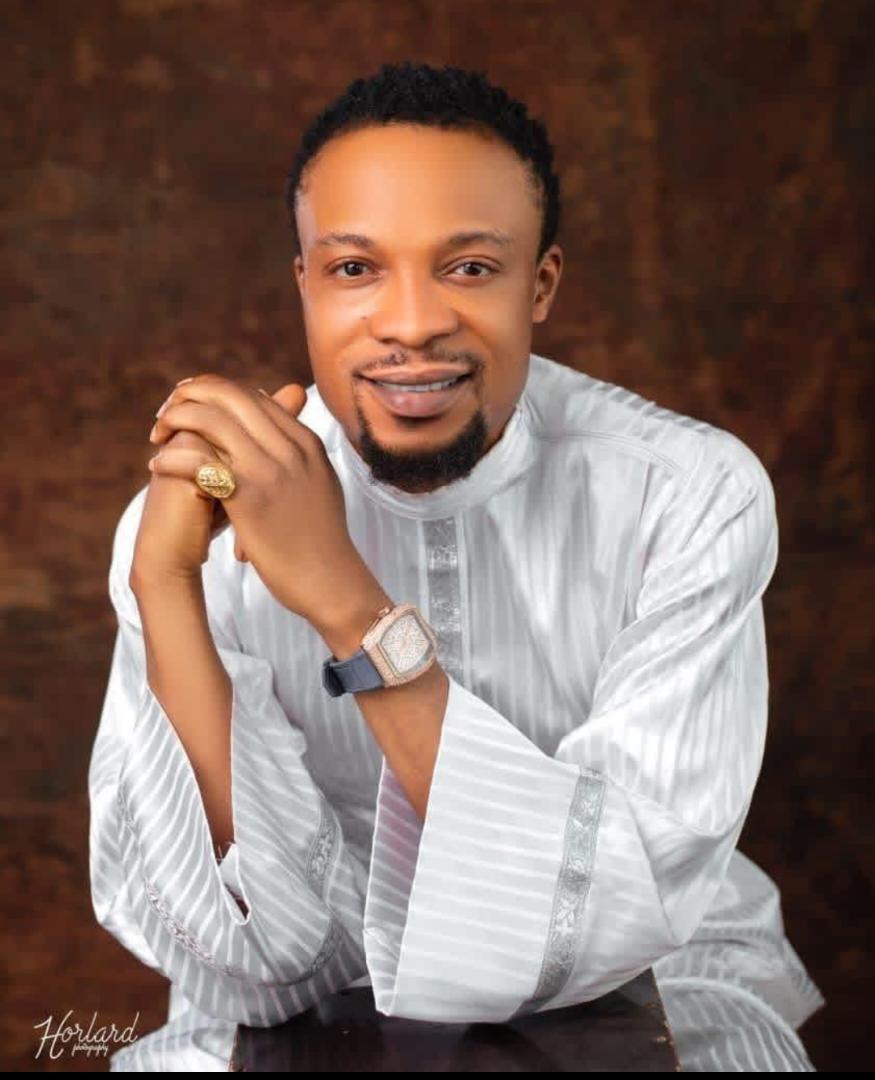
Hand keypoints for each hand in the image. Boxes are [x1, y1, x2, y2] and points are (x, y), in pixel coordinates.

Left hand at [145, 374, 382, 625]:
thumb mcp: (320, 486)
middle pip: (231, 396)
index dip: (213, 392)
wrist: (331, 582)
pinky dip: (172, 458)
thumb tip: (281, 444)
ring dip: (176, 419)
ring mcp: (271, 470)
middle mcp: (291, 448)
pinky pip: (200, 462)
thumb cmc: (322, 543)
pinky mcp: (250, 497)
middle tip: (166, 411)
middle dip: (190, 395)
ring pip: (211, 419)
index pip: (252, 395)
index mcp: (306, 442)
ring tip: (159, 434)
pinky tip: (158, 466)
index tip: (189, 403)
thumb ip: (300, 458)